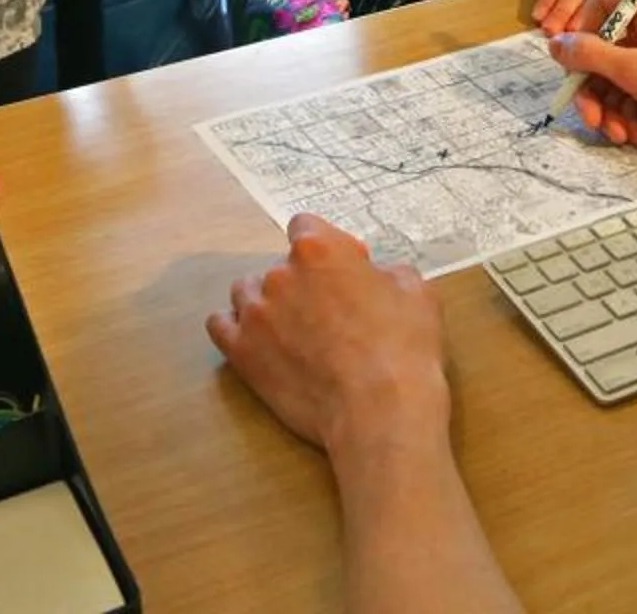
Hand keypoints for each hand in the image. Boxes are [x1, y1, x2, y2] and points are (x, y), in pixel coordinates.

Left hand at [209, 215, 450, 456]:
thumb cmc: (403, 348)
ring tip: (292, 329)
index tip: (343, 268)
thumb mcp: (416, 292)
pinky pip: (220, 326)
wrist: (379, 410)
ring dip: (266, 302)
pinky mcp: (241, 354)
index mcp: (318, 250)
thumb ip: (388, 272)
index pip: (305, 226)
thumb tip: (378, 276)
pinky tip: (256, 340)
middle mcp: (279, 274)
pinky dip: (235, 328)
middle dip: (302, 282)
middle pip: (279, 265)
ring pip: (246, 291)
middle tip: (328, 311)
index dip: (328, 246)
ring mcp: (255, 315)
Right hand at [549, 0, 636, 152]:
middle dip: (598, 94)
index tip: (572, 71)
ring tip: (625, 138)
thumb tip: (555, 43)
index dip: (580, 40)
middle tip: (595, 122)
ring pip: (623, 83)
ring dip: (618, 114)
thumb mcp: (636, 71)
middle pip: (606, 56)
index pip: (599, 11)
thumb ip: (591, 56)